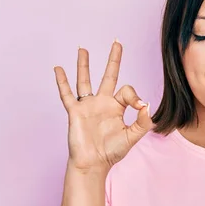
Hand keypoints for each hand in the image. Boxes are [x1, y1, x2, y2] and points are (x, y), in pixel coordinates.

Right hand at [54, 40, 153, 171]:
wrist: (93, 164)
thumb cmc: (112, 152)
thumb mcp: (132, 137)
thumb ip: (142, 122)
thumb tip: (146, 105)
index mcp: (118, 107)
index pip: (127, 90)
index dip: (134, 95)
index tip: (138, 105)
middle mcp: (103, 103)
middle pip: (108, 75)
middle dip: (113, 59)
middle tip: (117, 42)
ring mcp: (88, 105)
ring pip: (85, 80)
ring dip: (84, 64)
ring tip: (83, 48)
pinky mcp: (75, 112)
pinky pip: (67, 94)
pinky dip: (62, 81)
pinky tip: (58, 68)